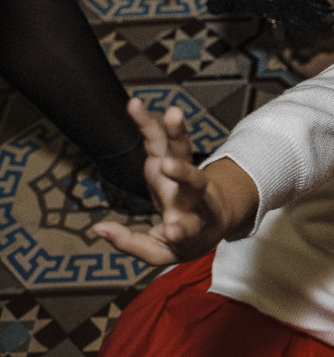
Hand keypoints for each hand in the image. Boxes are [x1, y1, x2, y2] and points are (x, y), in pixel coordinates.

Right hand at [92, 98, 236, 264]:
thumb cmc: (186, 238)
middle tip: (170, 166)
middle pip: (194, 183)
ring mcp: (181, 175)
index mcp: (193, 226)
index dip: (179, 230)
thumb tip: (98, 229)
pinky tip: (134, 104)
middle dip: (184, 174)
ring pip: (183, 153)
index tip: (173, 231)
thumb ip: (132, 244)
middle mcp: (191, 198)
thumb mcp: (162, 252)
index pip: (187, 229)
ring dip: (177, 133)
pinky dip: (147, 121)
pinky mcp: (169, 159)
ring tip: (173, 113)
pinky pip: (158, 138)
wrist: (212, 218)